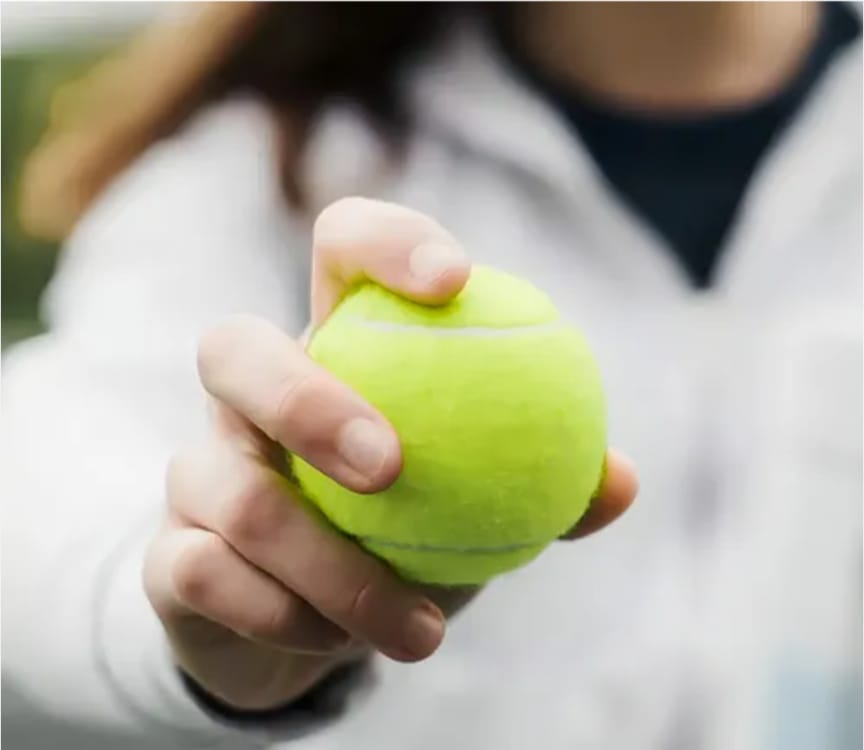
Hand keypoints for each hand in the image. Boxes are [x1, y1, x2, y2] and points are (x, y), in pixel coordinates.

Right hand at [142, 198, 637, 710]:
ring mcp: (198, 469)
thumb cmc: (404, 529)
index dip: (386, 239)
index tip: (455, 279)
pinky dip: (290, 619)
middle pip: (235, 347)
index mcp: (330, 347)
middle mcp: (244, 395)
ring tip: (421, 630)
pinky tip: (344, 644)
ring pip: (239, 496)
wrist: (304, 616)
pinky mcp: (170, 553)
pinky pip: (211, 578)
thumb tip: (621, 481)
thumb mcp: (480, 496)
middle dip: (307, 399)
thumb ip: (547, 479)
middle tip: (391, 469)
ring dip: (335, 571)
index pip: (338, 247)